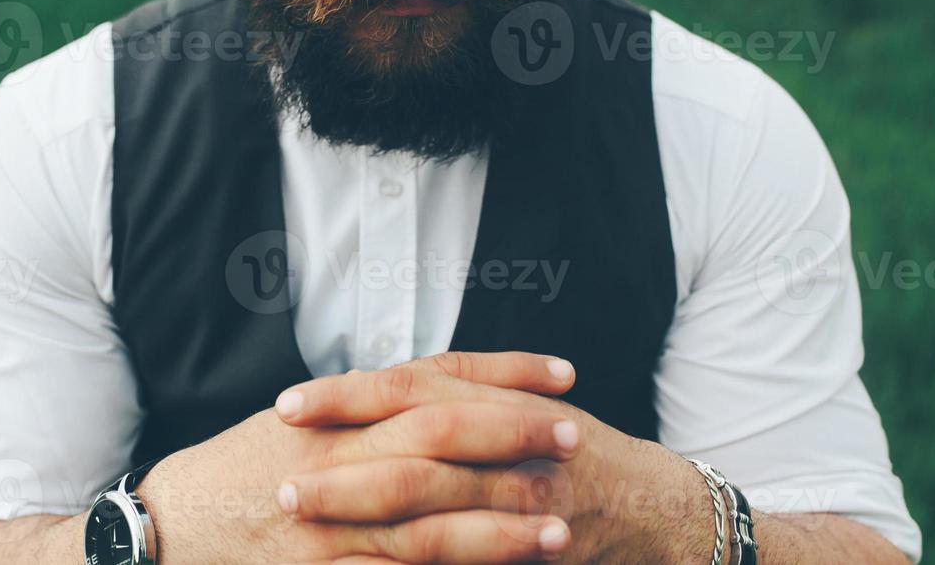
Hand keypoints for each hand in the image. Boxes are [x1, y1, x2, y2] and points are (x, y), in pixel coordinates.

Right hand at [136, 351, 580, 564]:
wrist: (163, 531)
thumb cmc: (238, 471)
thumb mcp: (302, 421)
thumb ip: (369, 408)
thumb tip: (441, 389)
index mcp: (336, 415)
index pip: (431, 380)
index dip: (500, 375)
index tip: (562, 377)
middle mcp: (334, 462)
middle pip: (437, 441)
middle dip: (511, 439)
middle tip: (576, 440)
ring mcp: (326, 528)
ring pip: (425, 524)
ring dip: (497, 529)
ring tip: (559, 531)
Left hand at [275, 363, 717, 564]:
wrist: (655, 508)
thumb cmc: (568, 450)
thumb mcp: (511, 406)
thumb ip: (449, 397)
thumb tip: (365, 391)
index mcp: (497, 401)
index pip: (411, 388)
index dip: (348, 395)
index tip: (287, 405)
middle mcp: (512, 447)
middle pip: (416, 448)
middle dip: (345, 466)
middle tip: (280, 479)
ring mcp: (527, 508)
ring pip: (439, 514)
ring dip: (369, 522)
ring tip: (309, 522)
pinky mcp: (536, 554)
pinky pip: (475, 561)